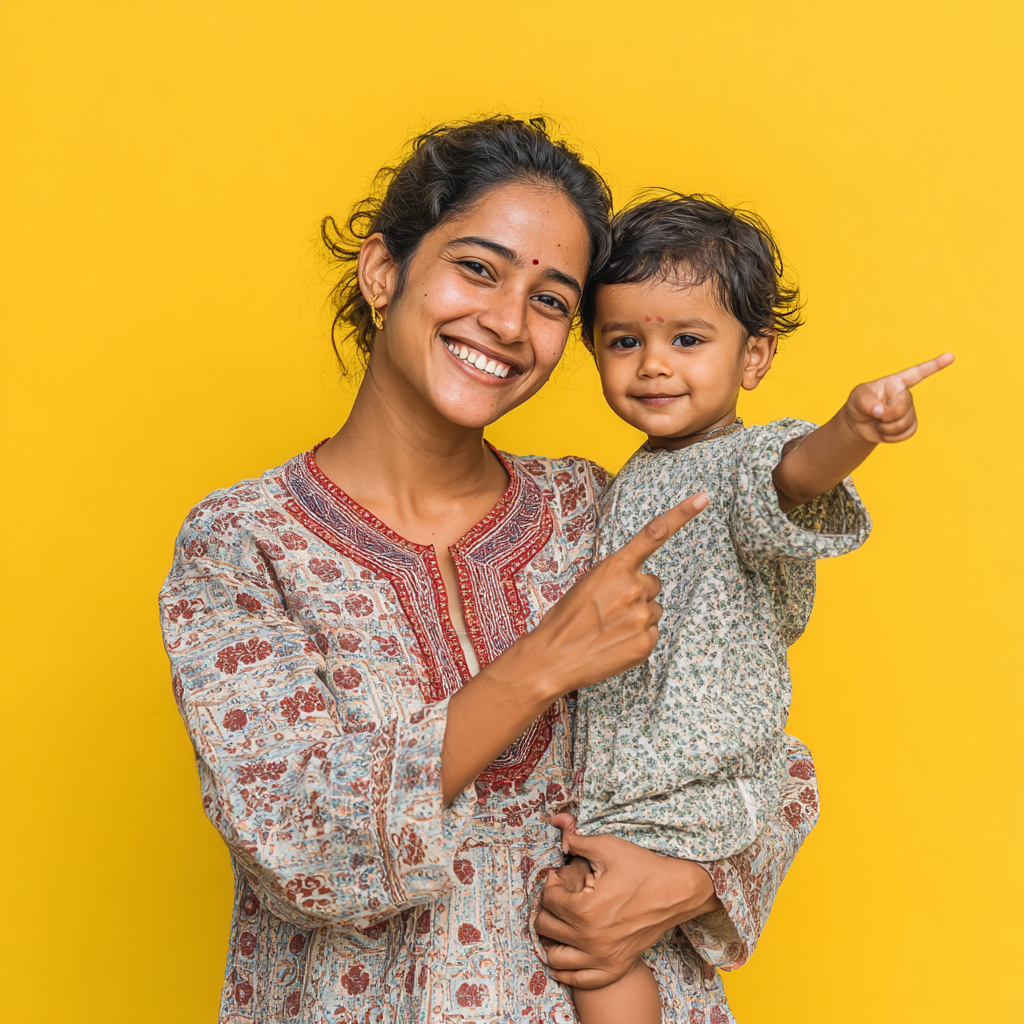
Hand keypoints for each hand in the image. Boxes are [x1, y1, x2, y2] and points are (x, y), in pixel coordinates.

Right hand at [440, 493, 707, 803]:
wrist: (553, 658)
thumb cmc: (565, 620)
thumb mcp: (587, 585)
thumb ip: (616, 576)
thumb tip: (638, 583)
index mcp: (615, 567)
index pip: (654, 534)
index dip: (681, 514)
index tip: (703, 498)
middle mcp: (633, 587)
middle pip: (653, 584)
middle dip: (637, 594)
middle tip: (610, 609)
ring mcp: (642, 616)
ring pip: (653, 610)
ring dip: (637, 617)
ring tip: (609, 629)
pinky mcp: (647, 642)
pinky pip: (652, 634)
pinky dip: (637, 639)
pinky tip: (615, 644)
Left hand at [535, 813, 721, 988]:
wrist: (676, 893)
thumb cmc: (643, 868)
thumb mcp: (608, 847)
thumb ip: (577, 839)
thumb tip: (557, 824)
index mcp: (585, 911)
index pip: (548, 900)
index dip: (550, 884)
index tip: (558, 877)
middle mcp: (591, 940)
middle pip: (546, 927)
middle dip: (547, 907)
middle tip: (559, 896)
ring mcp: (603, 959)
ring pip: (555, 957)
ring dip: (550, 938)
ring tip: (558, 921)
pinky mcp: (614, 968)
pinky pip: (578, 980)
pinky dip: (564, 971)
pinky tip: (561, 954)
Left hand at [842, 352, 953, 444]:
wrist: (859, 424)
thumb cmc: (859, 404)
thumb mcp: (857, 398)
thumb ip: (867, 402)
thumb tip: (881, 412)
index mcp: (896, 383)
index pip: (917, 373)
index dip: (934, 365)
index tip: (951, 356)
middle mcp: (905, 395)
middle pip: (903, 407)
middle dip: (886, 416)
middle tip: (875, 415)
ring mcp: (909, 410)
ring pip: (905, 423)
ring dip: (887, 428)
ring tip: (878, 422)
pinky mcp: (910, 425)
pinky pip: (906, 433)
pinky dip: (891, 437)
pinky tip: (884, 431)